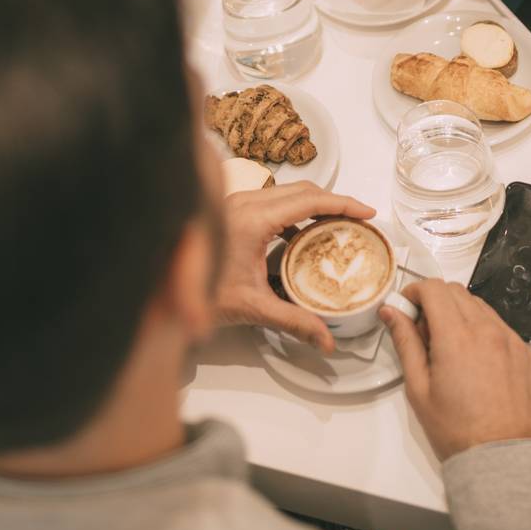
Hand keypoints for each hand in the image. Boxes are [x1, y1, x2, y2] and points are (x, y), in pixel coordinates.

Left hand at [215, 183, 375, 353]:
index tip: (366, 212)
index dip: (343, 203)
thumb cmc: (199, 294)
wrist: (163, 290)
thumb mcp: (253, 307)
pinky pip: (273, 202)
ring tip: (339, 225)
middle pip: (302, 190)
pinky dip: (296, 212)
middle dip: (334, 202)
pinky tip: (305, 235)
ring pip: (287, 193)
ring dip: (315, 205)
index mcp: (251, 218)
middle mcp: (243, 202)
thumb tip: (326, 339)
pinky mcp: (232, 210)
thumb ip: (294, 321)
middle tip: (360, 220)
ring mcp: (236, 203)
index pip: (309, 200)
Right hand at [381, 279, 530, 460]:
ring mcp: (511, 341)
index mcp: (457, 337)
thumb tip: (392, 314)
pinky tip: (475, 360)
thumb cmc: (459, 431)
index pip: (434, 288)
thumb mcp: (419, 388)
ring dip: (460, 314)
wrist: (503, 459)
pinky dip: (483, 331)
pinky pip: (500, 327)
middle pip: (456, 292)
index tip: (407, 308)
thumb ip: (405, 342)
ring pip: (480, 306)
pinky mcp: (526, 354)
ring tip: (451, 349)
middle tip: (424, 332)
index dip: (415, 292)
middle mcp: (488, 331)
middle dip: (435, 302)